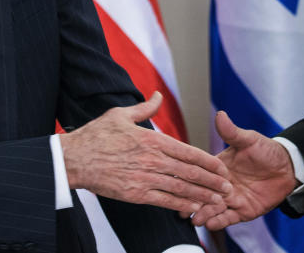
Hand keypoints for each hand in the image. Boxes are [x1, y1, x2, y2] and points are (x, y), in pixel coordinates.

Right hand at [60, 92, 231, 213]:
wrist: (74, 159)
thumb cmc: (96, 136)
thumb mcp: (121, 114)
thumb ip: (145, 108)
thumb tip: (158, 95)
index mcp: (153, 139)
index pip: (188, 151)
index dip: (208, 161)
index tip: (222, 167)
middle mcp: (153, 159)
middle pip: (190, 172)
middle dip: (212, 181)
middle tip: (229, 187)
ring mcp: (145, 178)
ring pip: (181, 188)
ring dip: (202, 195)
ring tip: (218, 200)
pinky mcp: (135, 194)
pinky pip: (164, 201)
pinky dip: (181, 205)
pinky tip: (193, 209)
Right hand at [189, 111, 297, 228]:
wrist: (287, 168)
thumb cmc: (266, 151)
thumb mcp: (248, 140)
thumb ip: (232, 132)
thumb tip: (220, 115)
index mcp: (218, 166)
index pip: (200, 172)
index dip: (190, 177)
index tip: (178, 181)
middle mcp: (221, 184)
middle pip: (203, 193)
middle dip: (192, 200)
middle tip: (180, 207)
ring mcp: (231, 199)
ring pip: (213, 208)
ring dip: (203, 213)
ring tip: (194, 219)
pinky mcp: (242, 211)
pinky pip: (228, 218)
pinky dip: (219, 221)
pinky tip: (210, 224)